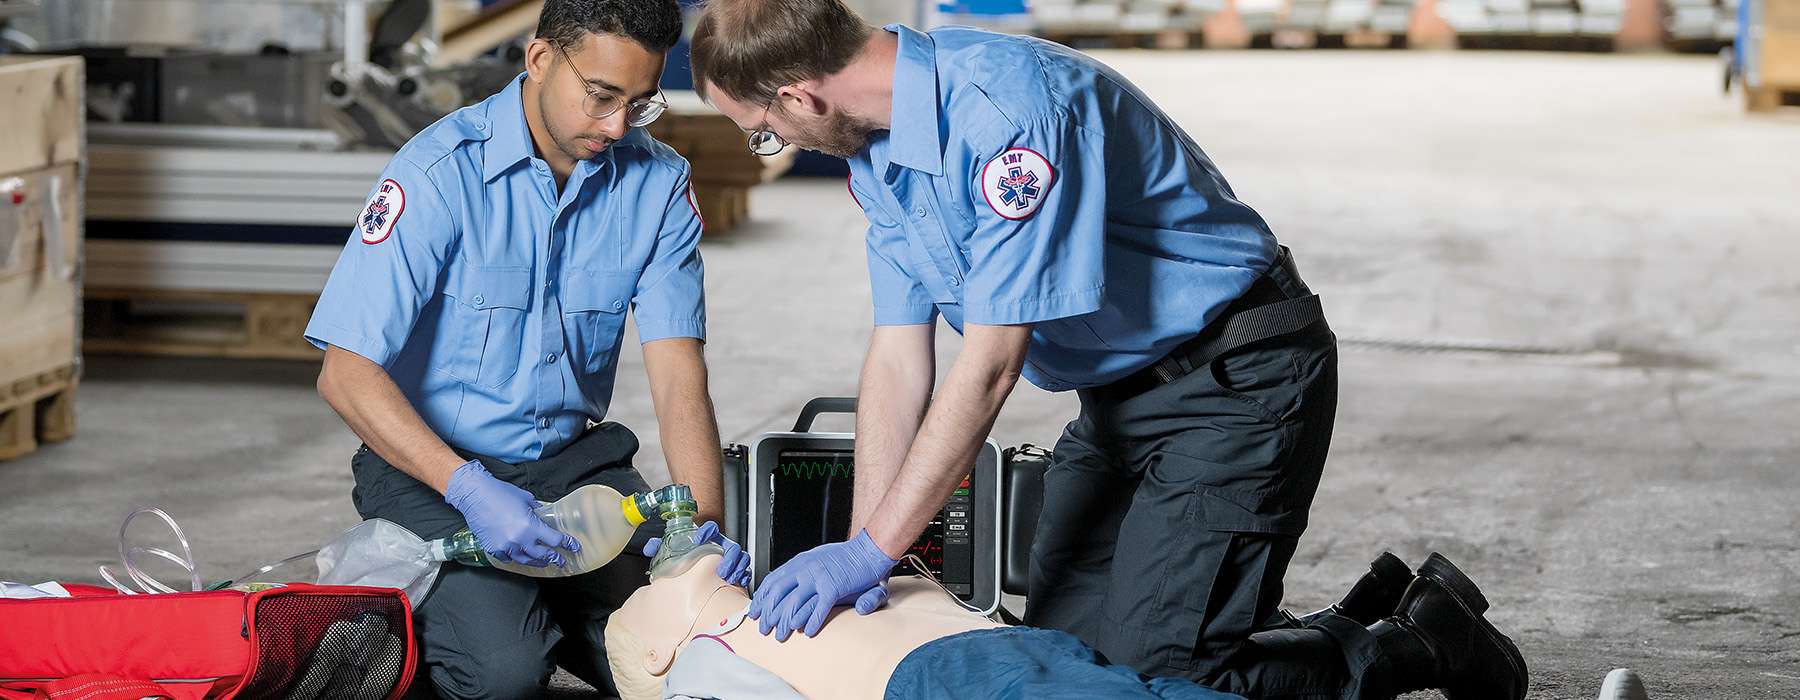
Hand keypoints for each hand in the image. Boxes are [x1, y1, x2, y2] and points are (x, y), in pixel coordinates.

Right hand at [443, 460, 578, 567]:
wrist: (475, 495)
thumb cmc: (500, 493)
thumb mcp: (526, 499)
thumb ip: (536, 510)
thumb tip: (542, 515)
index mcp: (531, 526)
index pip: (554, 540)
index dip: (566, 544)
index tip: (573, 547)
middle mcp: (520, 540)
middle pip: (542, 555)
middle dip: (554, 558)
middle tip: (561, 561)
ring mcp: (505, 546)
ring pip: (525, 560)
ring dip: (537, 562)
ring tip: (544, 563)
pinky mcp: (493, 548)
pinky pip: (508, 558)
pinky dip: (516, 558)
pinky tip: (521, 557)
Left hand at [643, 520, 750, 586]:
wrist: (698, 574)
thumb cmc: (687, 559)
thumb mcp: (673, 553)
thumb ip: (660, 548)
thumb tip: (650, 547)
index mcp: (708, 540)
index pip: (711, 528)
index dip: (707, 531)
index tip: (699, 538)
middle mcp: (721, 547)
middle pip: (732, 546)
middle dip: (729, 556)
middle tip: (721, 568)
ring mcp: (731, 559)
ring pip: (741, 558)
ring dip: (736, 567)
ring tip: (728, 577)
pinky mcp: (736, 571)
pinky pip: (745, 571)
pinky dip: (743, 576)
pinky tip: (738, 581)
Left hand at [747, 530, 896, 640]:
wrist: (869, 549)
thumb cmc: (846, 558)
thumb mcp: (817, 559)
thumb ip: (802, 573)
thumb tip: (784, 589)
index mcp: (800, 561)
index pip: (772, 580)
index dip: (762, 598)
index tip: (756, 612)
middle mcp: (805, 568)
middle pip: (778, 594)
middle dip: (768, 614)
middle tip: (763, 629)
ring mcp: (818, 577)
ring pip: (794, 604)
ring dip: (785, 623)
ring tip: (781, 636)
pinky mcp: (834, 587)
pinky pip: (818, 609)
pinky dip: (811, 622)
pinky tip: (807, 632)